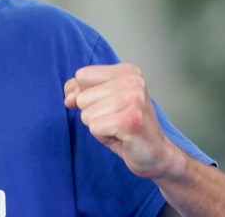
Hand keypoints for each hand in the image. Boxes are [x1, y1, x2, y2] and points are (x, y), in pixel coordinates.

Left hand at [64, 63, 182, 179]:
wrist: (155, 154)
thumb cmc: (126, 126)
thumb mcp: (100, 102)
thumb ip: (80, 91)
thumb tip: (69, 98)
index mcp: (127, 71)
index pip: (81, 76)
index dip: (84, 94)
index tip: (106, 105)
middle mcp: (133, 81)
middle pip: (82, 97)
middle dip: (93, 114)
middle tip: (116, 120)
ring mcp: (134, 99)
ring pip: (87, 113)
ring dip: (99, 126)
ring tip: (118, 128)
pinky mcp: (130, 120)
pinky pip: (94, 127)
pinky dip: (103, 137)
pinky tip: (121, 137)